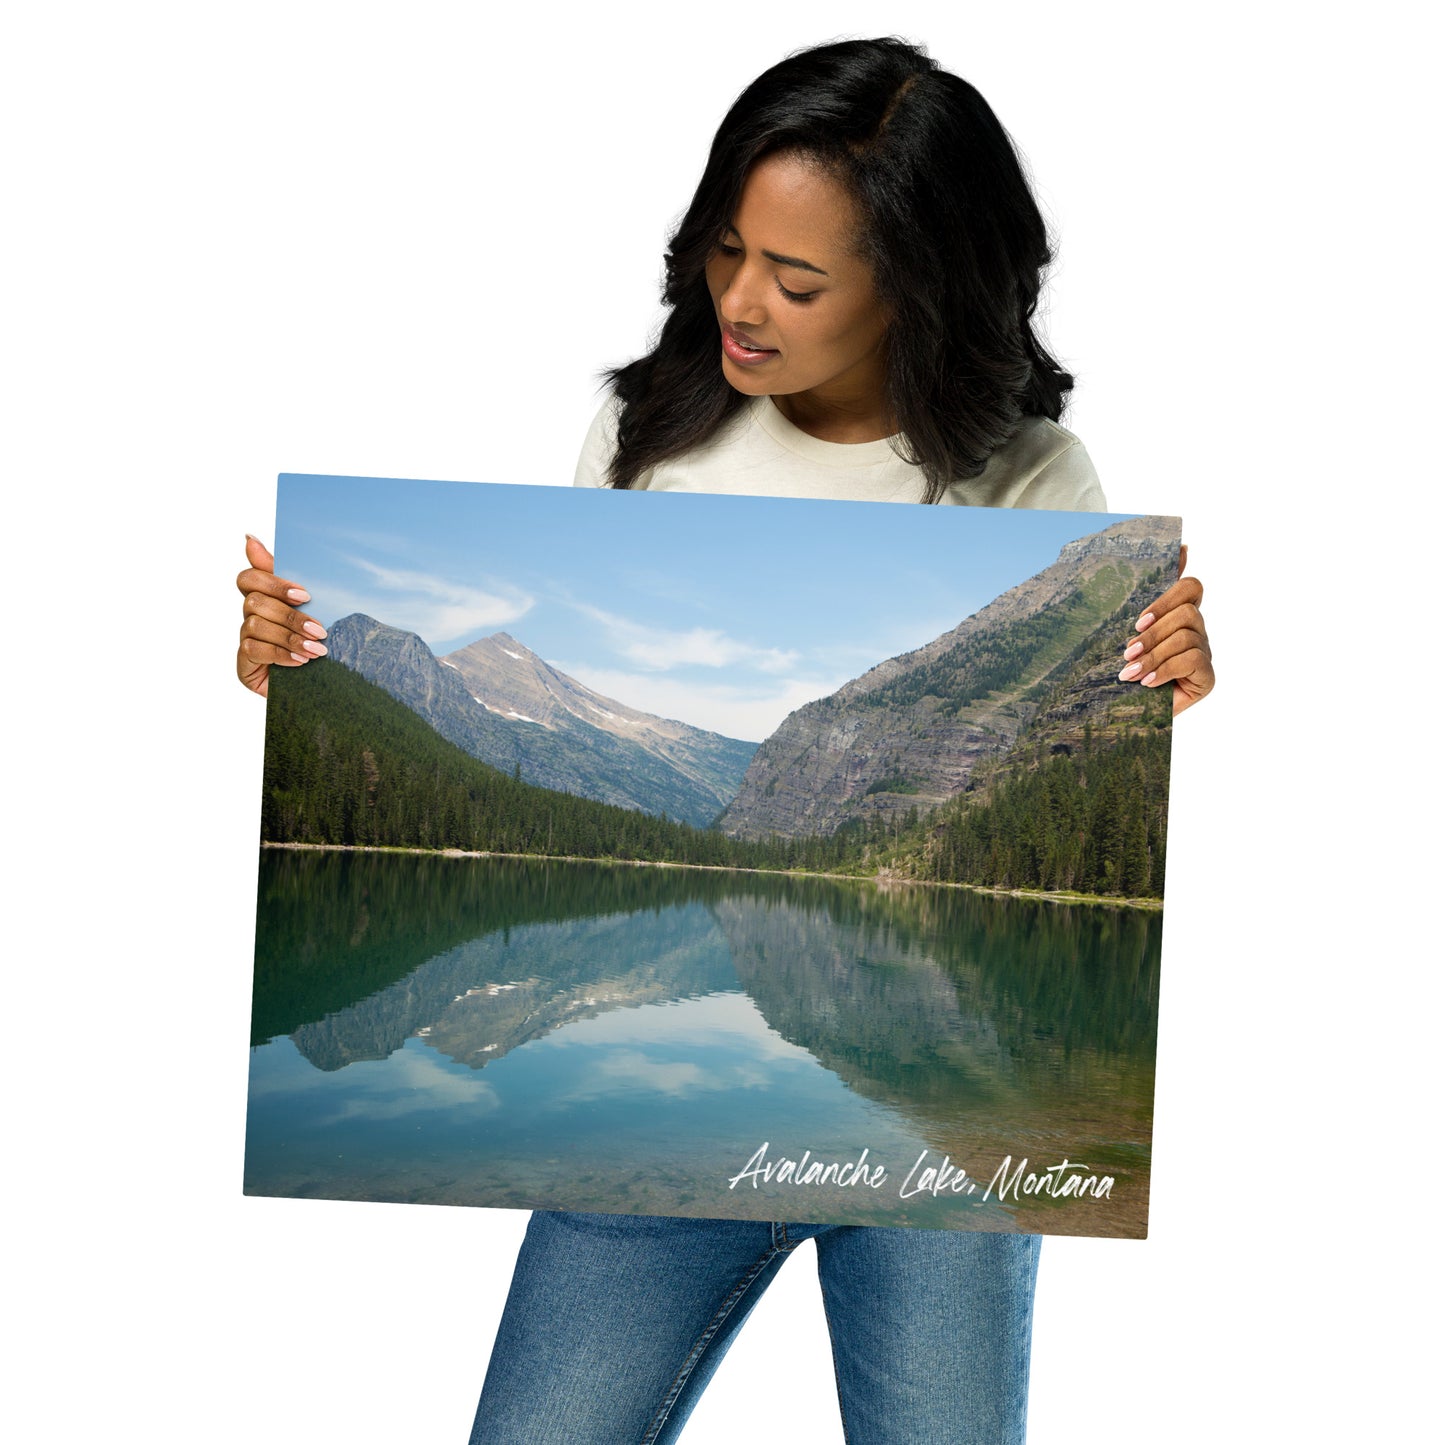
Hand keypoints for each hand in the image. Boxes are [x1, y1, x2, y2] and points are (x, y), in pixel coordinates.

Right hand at [236, 534, 326, 697]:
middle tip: (320, 629)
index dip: (273, 583)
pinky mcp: (243, 663)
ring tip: (317, 650)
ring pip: (256, 625)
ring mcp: (245, 639)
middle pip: (255, 602)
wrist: (320, 685)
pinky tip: (301, 662)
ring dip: (290, 637)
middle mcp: (250, 616)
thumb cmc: (314, 641)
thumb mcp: (311, 607)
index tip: (305, 595)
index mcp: (264, 598)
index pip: (249, 578)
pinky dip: (281, 654)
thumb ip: (287, 576)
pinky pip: (254, 650)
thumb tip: (249, 537)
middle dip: (291, 616)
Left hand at [1118, 544, 1213, 715]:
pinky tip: (1147, 683)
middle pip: (1187, 612)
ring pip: (1186, 636)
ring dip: (1153, 655)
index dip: (1169, 594)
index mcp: (1178, 617)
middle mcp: (1197, 632)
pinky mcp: (1207, 676)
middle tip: (1127, 652)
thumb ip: (1142, 611)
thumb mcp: (1129, 639)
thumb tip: (1170, 561)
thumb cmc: (1129, 674)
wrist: (1131, 717)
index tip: (1139, 620)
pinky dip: (1165, 670)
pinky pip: (1192, 659)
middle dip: (1152, 633)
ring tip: (1130, 673)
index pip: (1190, 587)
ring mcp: (1205, 653)